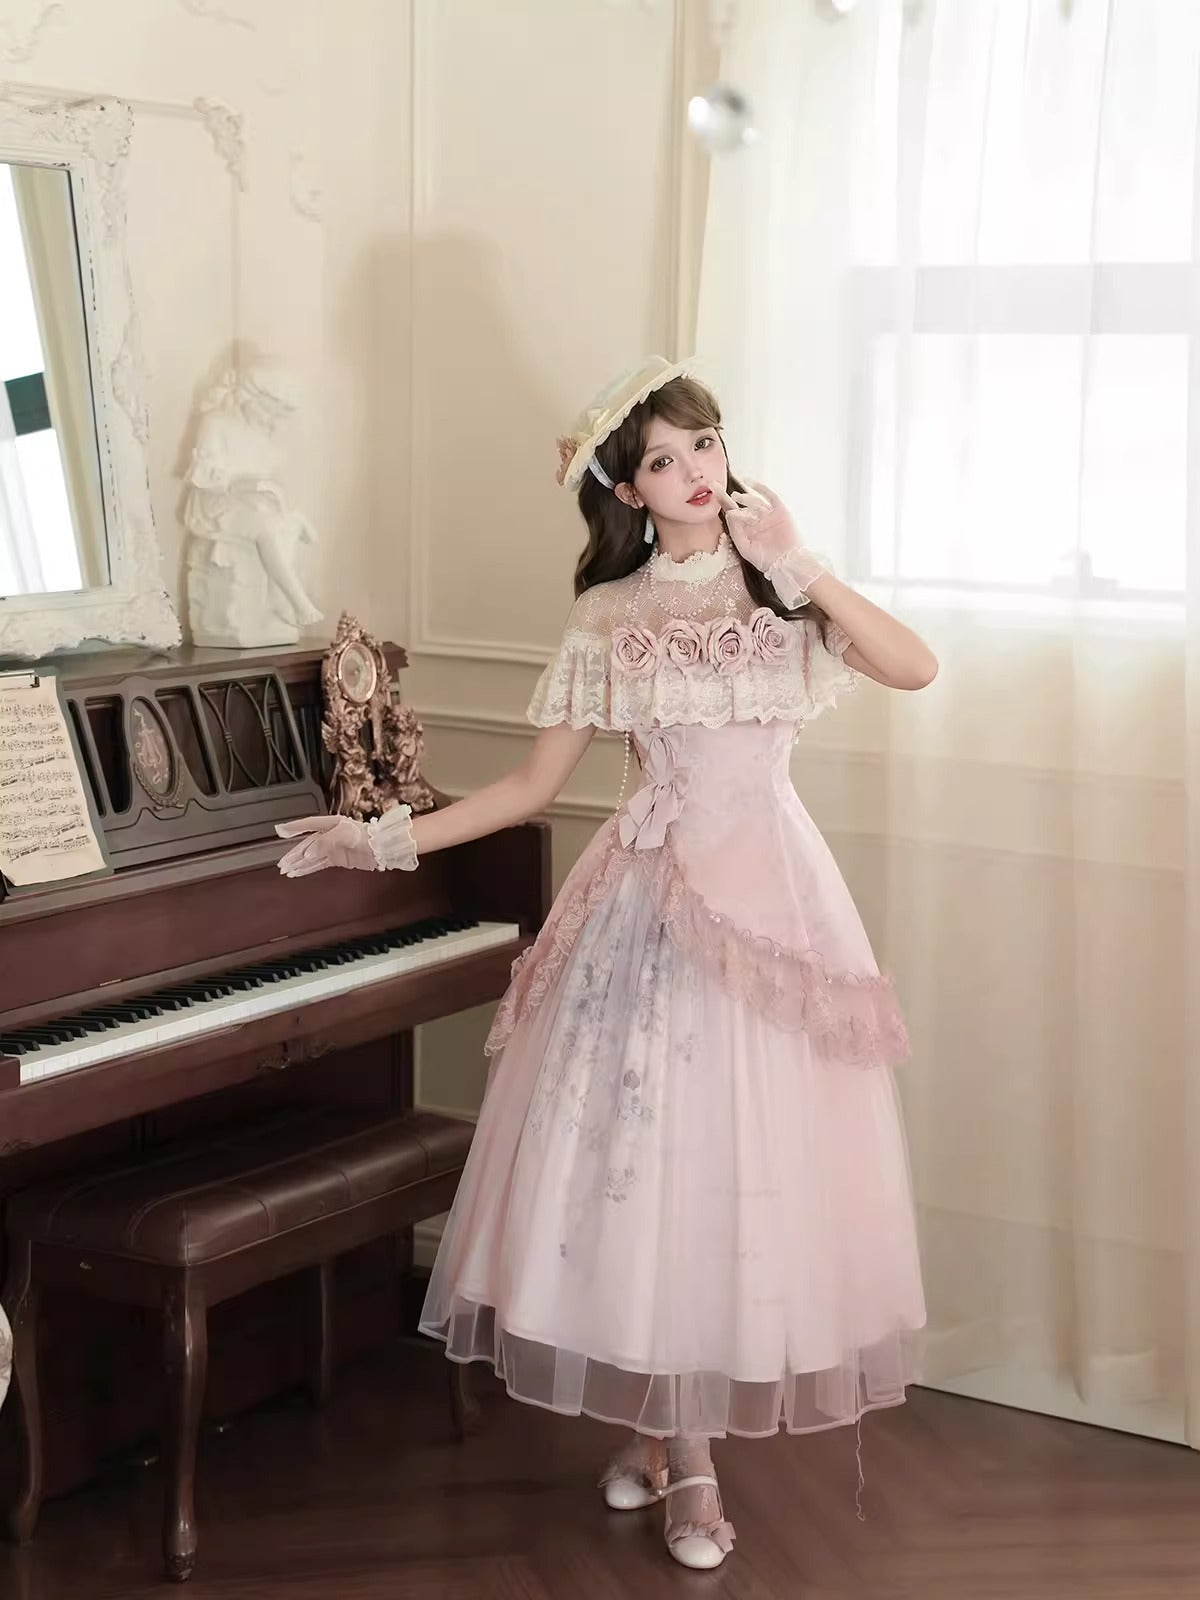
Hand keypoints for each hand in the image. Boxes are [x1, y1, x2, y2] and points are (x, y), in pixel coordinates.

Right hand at [276, 813, 375, 876]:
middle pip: (306, 845)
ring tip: (286, 871)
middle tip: (282, 864)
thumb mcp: (344, 835)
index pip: (307, 824)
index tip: (279, 830)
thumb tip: (308, 853)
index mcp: (330, 824)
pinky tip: (298, 873)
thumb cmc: (366, 836)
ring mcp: (332, 848)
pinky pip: (318, 864)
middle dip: (293, 855)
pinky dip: (308, 868)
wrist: (381, 848)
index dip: (293, 827)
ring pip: (310, 856)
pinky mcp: (337, 859)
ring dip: (298, 863)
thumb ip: (325, 843)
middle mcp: (329, 835)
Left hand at [710, 479, 826, 601]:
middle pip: (740, 505)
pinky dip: (761, 489)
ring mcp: (767, 515)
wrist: (788, 563)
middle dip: (727, 497)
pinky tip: (750, 483)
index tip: (711, 490)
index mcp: (746, 529)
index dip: (721, 501)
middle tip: (715, 487)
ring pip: (753, 501)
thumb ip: (736, 532)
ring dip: (744, 497)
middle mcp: (755, 520)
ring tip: (736, 497)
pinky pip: (770, 496)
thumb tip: (729, 513)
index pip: (731, 512)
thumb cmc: (766, 560)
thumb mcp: (745, 548)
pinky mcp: (780, 510)